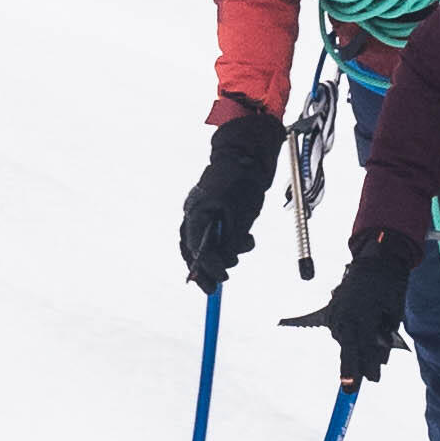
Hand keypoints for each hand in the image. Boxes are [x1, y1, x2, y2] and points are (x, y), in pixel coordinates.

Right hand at [177, 115, 274, 295]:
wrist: (247, 155)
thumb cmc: (243, 183)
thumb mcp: (241, 217)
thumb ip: (230, 242)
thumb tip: (223, 265)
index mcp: (197, 212)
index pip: (197, 248)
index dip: (207, 268)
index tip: (219, 281)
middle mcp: (194, 213)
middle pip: (193, 249)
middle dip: (207, 268)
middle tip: (217, 285)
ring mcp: (200, 210)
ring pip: (203, 242)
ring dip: (221, 253)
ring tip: (245, 246)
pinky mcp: (210, 210)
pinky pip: (211, 233)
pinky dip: (224, 242)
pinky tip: (244, 239)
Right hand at [305, 240, 416, 396]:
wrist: (376, 260)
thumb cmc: (389, 287)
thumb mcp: (393, 315)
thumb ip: (384, 340)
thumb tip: (378, 362)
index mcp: (363, 316)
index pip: (362, 349)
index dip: (365, 368)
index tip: (366, 384)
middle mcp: (346, 316)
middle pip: (347, 349)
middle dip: (351, 369)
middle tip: (351, 391)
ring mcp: (336, 312)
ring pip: (343, 341)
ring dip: (352, 351)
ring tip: (365, 356)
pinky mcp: (332, 310)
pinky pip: (337, 330)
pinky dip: (344, 338)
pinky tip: (336, 337)